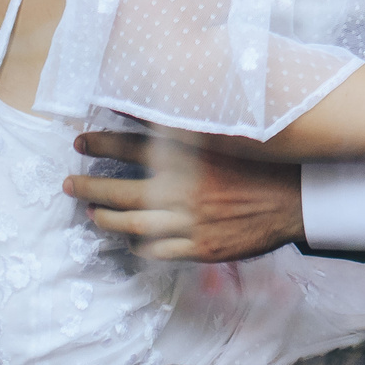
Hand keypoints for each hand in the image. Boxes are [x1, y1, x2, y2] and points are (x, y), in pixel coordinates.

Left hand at [66, 130, 304, 262]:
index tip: (80, 141)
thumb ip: (191, 128)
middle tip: (68, 183)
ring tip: (91, 213)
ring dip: (106, 218)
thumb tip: (160, 113)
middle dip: (89, 187)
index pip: (132, 147)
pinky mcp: (199, 248)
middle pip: (122, 191)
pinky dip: (139, 245)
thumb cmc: (263, 163)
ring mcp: (189, 223)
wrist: (296, 199)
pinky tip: (131, 240)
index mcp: (189, 158)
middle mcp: (183, 190)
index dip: (102, 143)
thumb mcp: (228, 136)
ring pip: (133, 225)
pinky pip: (157, 251)